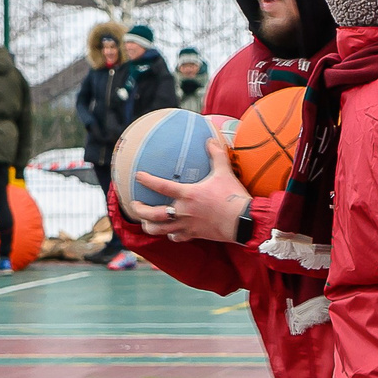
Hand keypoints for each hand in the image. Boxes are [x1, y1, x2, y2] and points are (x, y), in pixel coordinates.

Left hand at [136, 134, 251, 241]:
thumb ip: (216, 155)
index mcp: (187, 194)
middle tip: (134, 205)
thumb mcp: (225, 172)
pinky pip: (177, 237)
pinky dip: (172, 235)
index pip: (161, 186)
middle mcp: (183, 211)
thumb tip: (210, 140)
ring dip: (150, 227)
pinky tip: (171, 232)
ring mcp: (187, 225)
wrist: (242, 221)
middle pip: (153, 214)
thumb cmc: (233, 196)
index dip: (147, 180)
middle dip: (140, 210)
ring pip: (161, 230)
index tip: (138, 176)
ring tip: (146, 223)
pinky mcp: (194, 235)